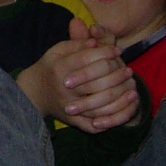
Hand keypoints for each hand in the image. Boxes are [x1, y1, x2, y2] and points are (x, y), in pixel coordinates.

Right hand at [15, 18, 138, 131]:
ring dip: (119, 97)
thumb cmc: (50, 68)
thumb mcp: (58, 50)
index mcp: (58, 69)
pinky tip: (124, 109)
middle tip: (129, 70)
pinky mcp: (73, 122)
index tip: (117, 50)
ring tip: (132, 88)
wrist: (33, 93)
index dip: (104, 53)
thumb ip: (76, 44)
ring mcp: (68, 107)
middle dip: (116, 75)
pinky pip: (95, 125)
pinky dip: (111, 120)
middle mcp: (63, 90)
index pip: (85, 59)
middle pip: (95, 83)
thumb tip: (96, 41)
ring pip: (99, 106)